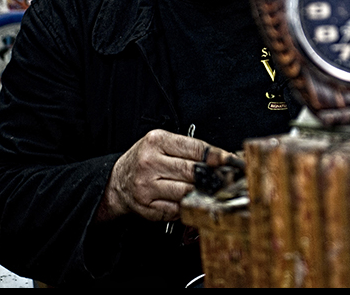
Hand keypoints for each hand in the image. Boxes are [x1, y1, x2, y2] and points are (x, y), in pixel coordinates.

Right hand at [95, 129, 240, 222]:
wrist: (118, 181)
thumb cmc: (145, 160)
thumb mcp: (163, 144)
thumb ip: (189, 149)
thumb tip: (221, 158)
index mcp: (156, 141)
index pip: (196, 149)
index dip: (217, 156)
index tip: (231, 161)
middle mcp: (150, 163)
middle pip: (193, 171)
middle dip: (212, 176)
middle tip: (226, 178)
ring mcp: (147, 186)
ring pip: (186, 191)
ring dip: (201, 192)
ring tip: (208, 189)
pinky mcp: (147, 206)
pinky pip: (176, 208)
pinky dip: (186, 206)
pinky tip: (188, 201)